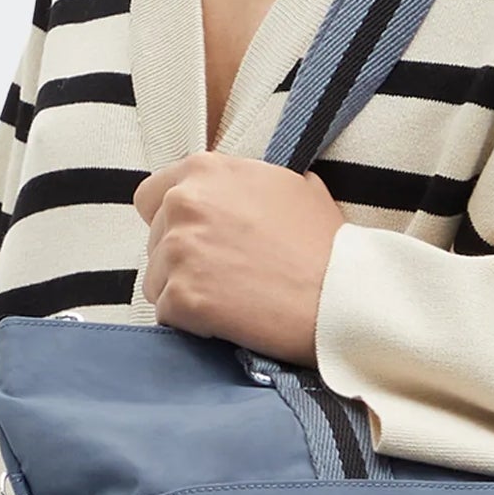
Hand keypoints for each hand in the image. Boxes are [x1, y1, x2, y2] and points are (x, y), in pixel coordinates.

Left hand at [133, 151, 345, 362]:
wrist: (341, 298)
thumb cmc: (325, 245)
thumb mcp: (296, 186)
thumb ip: (250, 181)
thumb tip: (240, 189)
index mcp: (206, 170)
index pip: (152, 195)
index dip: (171, 220)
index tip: (197, 238)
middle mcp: (185, 203)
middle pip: (153, 241)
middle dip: (182, 259)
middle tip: (226, 275)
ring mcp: (179, 250)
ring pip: (156, 280)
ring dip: (185, 292)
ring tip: (232, 300)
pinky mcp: (181, 296)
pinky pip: (166, 314)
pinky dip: (191, 323)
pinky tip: (229, 319)